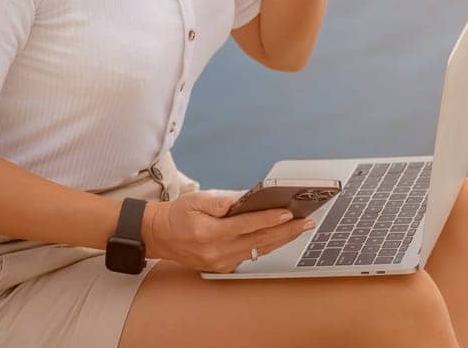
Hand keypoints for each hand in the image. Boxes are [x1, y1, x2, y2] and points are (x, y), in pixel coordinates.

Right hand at [141, 190, 315, 272]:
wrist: (160, 236)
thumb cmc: (178, 214)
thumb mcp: (197, 199)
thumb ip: (222, 201)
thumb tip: (247, 199)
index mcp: (209, 232)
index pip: (246, 225)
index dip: (269, 219)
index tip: (288, 213)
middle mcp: (217, 252)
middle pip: (258, 241)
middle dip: (286, 231)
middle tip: (307, 221)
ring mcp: (221, 262)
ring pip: (258, 250)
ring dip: (281, 239)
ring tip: (301, 227)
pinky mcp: (223, 267)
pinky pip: (250, 256)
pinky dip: (267, 245)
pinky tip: (281, 236)